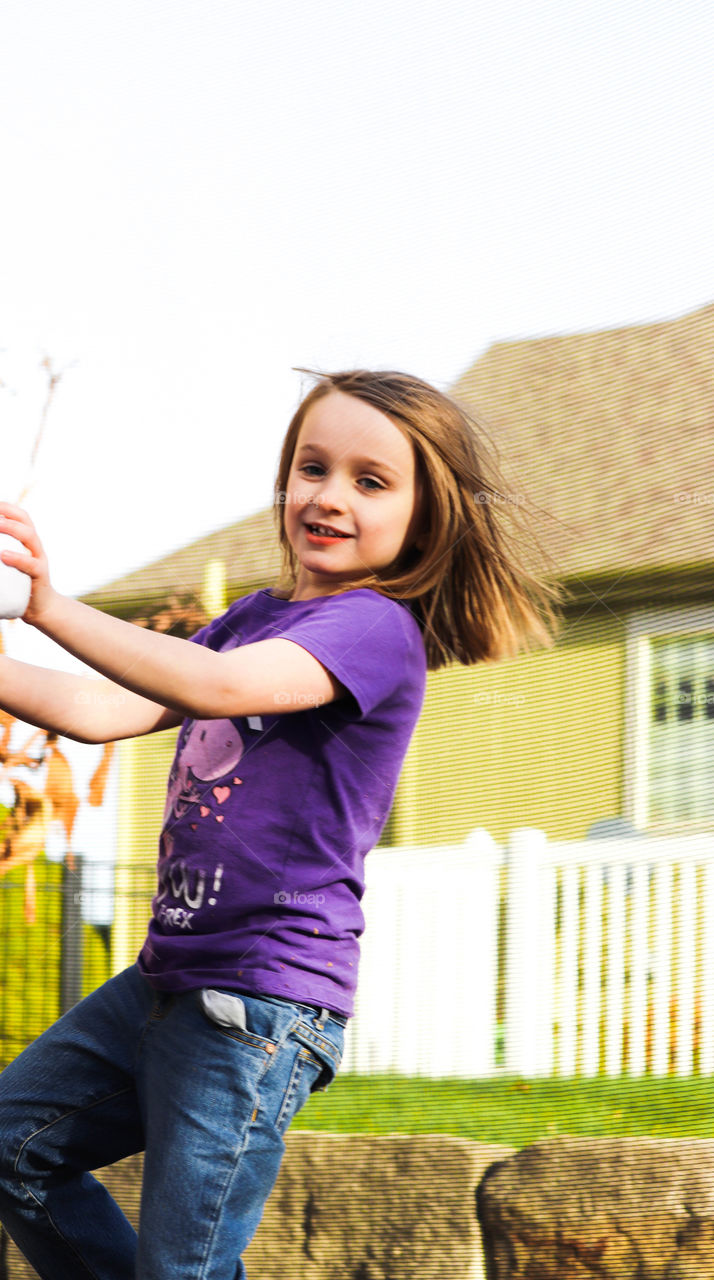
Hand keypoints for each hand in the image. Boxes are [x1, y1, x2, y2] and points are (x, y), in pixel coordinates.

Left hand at [0, 503, 57, 624]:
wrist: (39, 608)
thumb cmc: (18, 585)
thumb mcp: (7, 567)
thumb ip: (1, 554)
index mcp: (27, 542)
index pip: (22, 517)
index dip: (8, 508)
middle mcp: (35, 546)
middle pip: (26, 522)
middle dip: (8, 514)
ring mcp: (39, 559)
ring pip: (30, 537)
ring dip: (13, 528)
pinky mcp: (40, 575)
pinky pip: (31, 564)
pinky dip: (17, 558)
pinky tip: (3, 555)